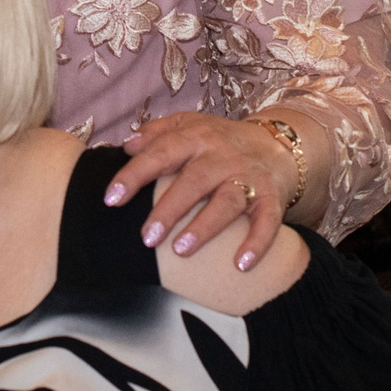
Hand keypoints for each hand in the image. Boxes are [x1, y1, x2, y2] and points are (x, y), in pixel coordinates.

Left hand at [107, 114, 292, 271]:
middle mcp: (223, 155)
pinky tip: (240, 265)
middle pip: (194, 181)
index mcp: (196, 137)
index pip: (161, 152)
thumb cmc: (222, 142)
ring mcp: (249, 176)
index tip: (111, 198)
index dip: (135, 174)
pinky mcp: (272, 197)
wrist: (279, 145)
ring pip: (227, 201)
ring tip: (181, 250)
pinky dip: (257, 243)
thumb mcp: (190, 126)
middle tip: (147, 238)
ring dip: (204, 227)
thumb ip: (158, 133)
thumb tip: (127, 145)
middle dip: (169, 209)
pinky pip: (268, 221)